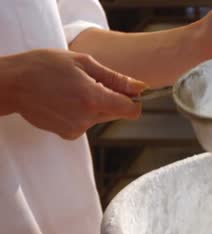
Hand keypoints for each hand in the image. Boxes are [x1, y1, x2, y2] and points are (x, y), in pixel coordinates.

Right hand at [1, 49, 145, 139]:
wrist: (12, 84)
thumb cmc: (45, 66)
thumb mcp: (82, 63)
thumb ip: (115, 78)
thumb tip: (140, 87)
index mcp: (93, 99)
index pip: (131, 110)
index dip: (134, 100)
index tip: (128, 91)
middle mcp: (87, 118)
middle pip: (115, 113)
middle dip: (110, 99)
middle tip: (88, 82)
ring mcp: (77, 129)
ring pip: (100, 117)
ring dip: (93, 105)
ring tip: (71, 89)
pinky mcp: (67, 135)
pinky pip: (85, 123)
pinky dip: (80, 112)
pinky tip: (64, 101)